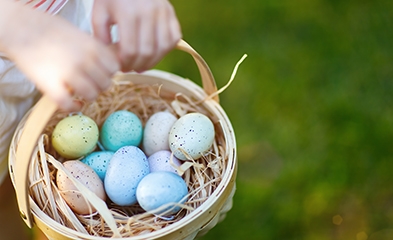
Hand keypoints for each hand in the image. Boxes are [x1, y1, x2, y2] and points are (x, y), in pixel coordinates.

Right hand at [0, 2, 118, 110]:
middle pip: (106, 84)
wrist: (23, 29)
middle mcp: (85, 61)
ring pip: (92, 96)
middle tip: (90, 83)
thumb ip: (96, 50)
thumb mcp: (81, 35)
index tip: (102, 73)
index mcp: (93, 47)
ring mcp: (68, 74)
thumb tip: (112, 66)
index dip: (109, 72)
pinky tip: (75, 104)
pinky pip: (69, 104)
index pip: (114, 68)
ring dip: (88, 96)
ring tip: (81, 92)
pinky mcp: (51, 85)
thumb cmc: (53, 31)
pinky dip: (74, 107)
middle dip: (100, 85)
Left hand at [92, 0, 181, 71]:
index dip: (126, 64)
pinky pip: (174, 38)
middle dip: (138, 65)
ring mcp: (162, 13)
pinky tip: (155, 52)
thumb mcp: (100, 11)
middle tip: (130, 68)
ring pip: (163, 48)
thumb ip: (101, 35)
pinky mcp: (171, 13)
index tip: (120, 67)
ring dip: (153, 61)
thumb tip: (109, 57)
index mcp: (128, 14)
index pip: (130, 50)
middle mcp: (148, 13)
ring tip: (143, 65)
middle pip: (147, 52)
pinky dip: (166, 49)